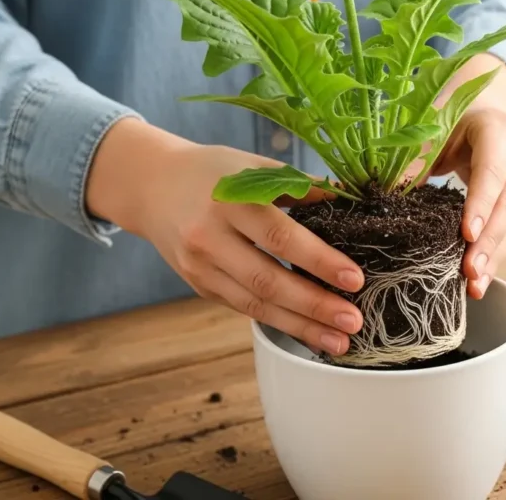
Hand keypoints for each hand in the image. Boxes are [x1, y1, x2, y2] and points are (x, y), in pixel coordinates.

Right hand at [85, 118, 364, 355]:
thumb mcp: (253, 165)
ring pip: (254, 304)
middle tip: (353, 321)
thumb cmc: (213, 171)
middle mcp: (210, 237)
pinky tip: (308, 332)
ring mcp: (201, 267)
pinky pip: (243, 308)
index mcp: (230, 199)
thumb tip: (350, 201)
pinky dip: (279, 322)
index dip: (318, 261)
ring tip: (339, 341)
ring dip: (300, 326)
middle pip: (267, 280)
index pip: (280, 237)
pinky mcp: (199, 285)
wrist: (151, 186)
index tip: (354, 279)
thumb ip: (299, 185)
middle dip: (314, 306)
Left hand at [430, 56, 505, 298]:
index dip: (480, 204)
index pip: (492, 170)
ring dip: (495, 254)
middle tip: (470, 271)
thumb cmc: (450, 126)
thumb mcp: (430, 134)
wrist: (482, 118)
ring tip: (475, 283)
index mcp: (497, 127)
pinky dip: (498, 253)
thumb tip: (387, 198)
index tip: (466, 235)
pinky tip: (483, 276)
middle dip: (489, 240)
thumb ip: (414, 161)